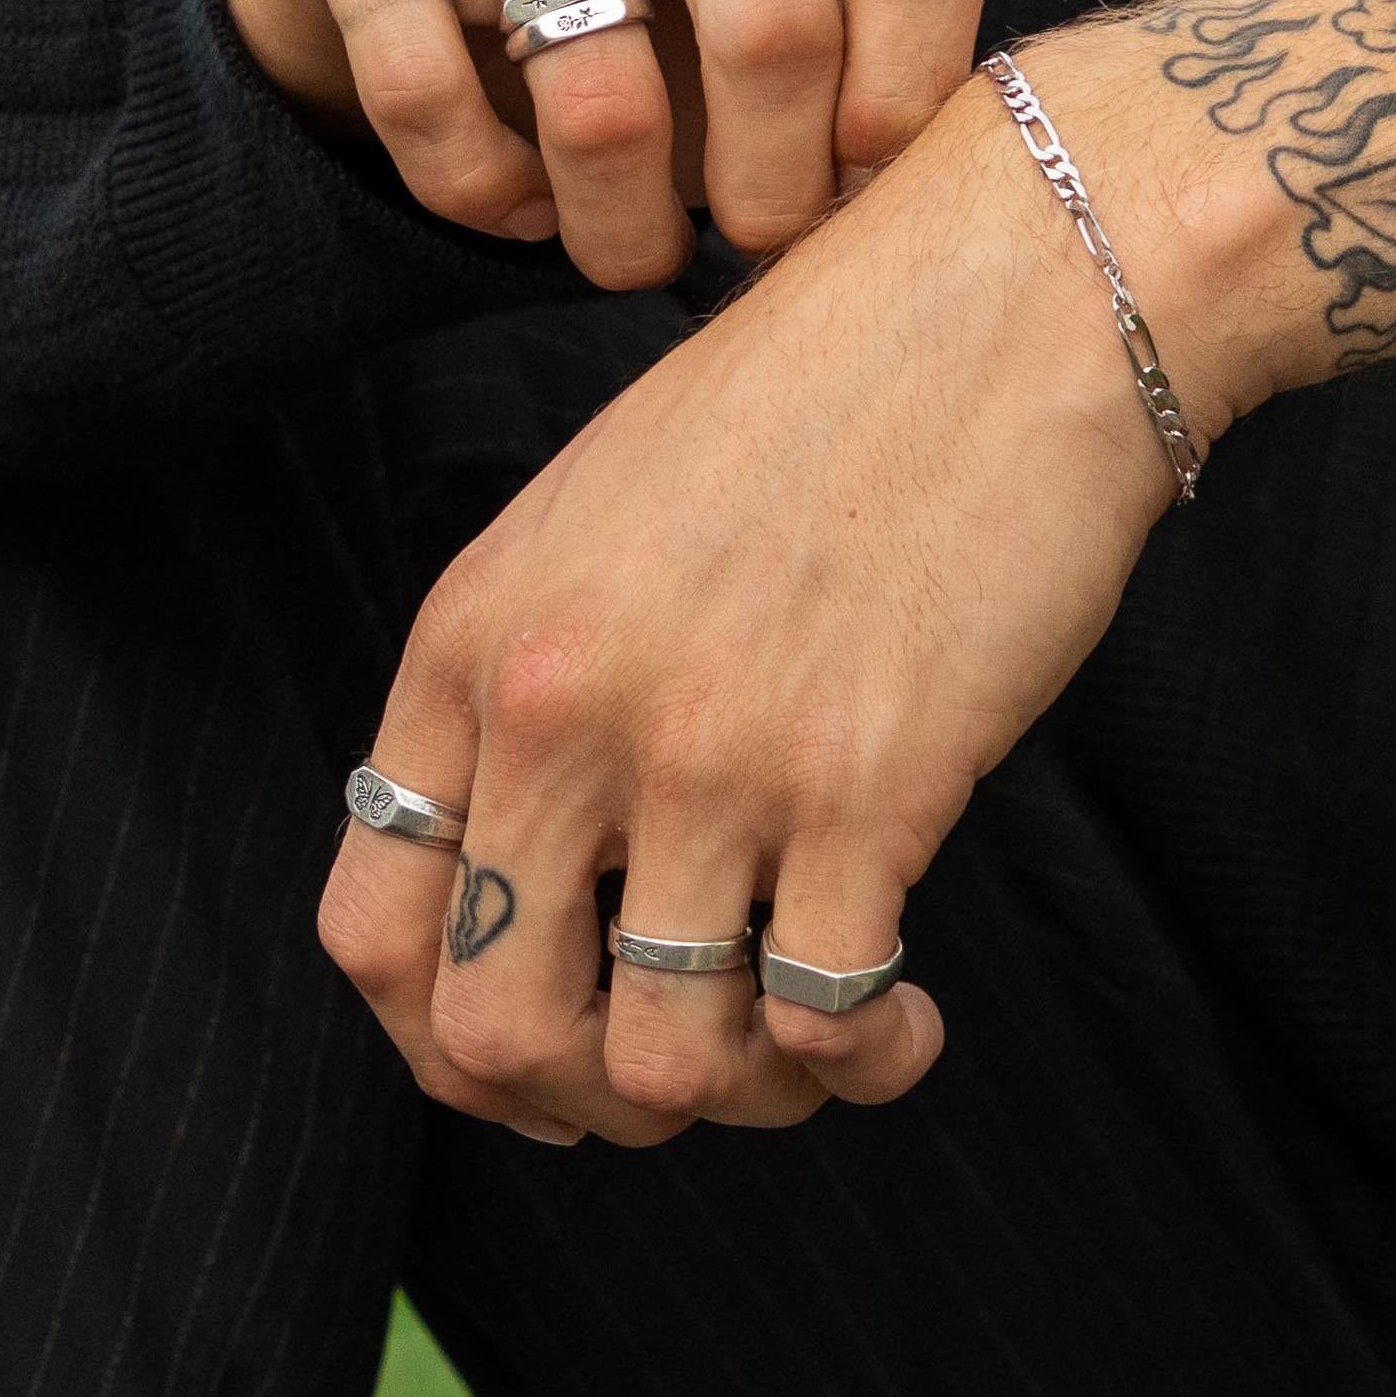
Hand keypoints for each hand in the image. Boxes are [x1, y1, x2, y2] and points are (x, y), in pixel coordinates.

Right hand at [225, 0, 985, 290]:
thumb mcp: (786, 2)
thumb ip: (868, 71)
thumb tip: (913, 211)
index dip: (909, 88)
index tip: (863, 173)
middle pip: (774, 31)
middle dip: (775, 192)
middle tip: (755, 242)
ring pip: (602, 102)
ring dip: (626, 230)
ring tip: (630, 248)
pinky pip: (435, 104)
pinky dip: (483, 192)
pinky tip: (516, 195)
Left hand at [315, 47, 1217, 1138]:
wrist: (1023, 288)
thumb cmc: (839, 401)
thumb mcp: (613, 523)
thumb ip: (550, 686)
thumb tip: (561, 890)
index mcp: (475, 640)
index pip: (372, 934)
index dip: (450, 1047)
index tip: (561, 1045)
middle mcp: (562, 707)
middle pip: (493, 1038)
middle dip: (594, 1108)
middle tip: (700, 1071)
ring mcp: (709, 753)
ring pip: (658, 1063)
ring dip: (742, 1101)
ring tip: (817, 1048)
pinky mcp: (867, 785)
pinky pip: (821, 1023)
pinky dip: (865, 1060)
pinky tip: (906, 1019)